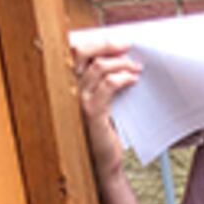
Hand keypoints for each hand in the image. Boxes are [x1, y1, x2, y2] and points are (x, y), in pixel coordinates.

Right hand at [67, 29, 140, 180]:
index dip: (96, 42)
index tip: (119, 40)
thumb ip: (102, 80)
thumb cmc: (103, 130)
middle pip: (80, 52)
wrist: (102, 162)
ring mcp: (77, 100)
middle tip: (127, 45)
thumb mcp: (101, 100)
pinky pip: (107, 86)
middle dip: (106, 44)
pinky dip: (122, 78)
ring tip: (136, 67)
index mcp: (68, 83)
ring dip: (121, 63)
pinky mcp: (91, 113)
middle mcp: (68, 88)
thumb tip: (121, 56)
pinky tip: (132, 80)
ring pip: (97, 67)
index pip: (74, 52)